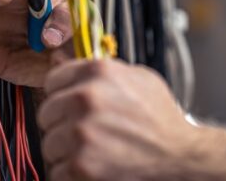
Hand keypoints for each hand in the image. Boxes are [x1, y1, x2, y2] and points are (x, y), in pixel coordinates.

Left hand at [37, 58, 197, 180]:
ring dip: (66, 150)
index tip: (71, 104)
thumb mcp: (137, 78)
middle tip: (86, 130)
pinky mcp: (80, 165)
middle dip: (62, 123)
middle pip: (46, 112)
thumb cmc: (160, 117)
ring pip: (49, 143)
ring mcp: (81, 133)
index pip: (53, 80)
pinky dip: (72, 173)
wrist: (179, 155)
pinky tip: (95, 165)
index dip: (63, 94)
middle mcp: (86, 98)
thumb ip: (98, 69)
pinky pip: (56, 170)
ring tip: (93, 149)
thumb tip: (59, 57)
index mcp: (99, 71)